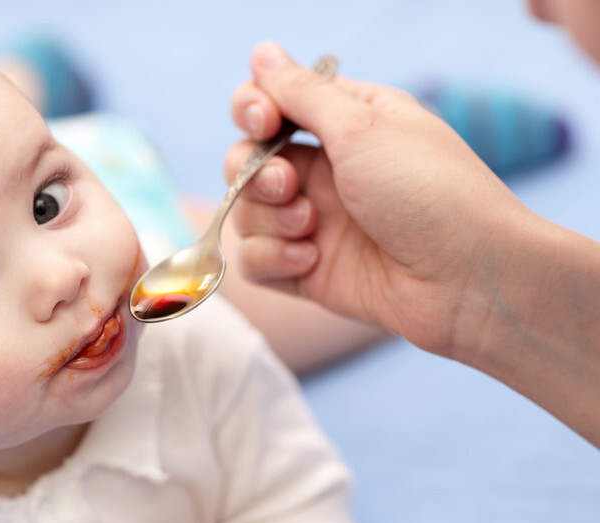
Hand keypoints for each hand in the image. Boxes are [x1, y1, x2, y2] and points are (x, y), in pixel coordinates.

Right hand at [226, 42, 535, 358]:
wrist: (466, 280)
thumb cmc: (429, 191)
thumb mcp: (363, 127)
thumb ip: (303, 93)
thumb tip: (261, 54)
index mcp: (346, 124)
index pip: (271, 105)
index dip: (253, 110)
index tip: (264, 121)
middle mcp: (326, 171)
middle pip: (245, 160)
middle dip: (254, 173)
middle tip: (289, 185)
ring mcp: (315, 223)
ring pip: (245, 212)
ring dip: (269, 219)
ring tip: (311, 228)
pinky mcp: (307, 271)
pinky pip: (254, 261)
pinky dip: (272, 259)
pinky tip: (310, 261)